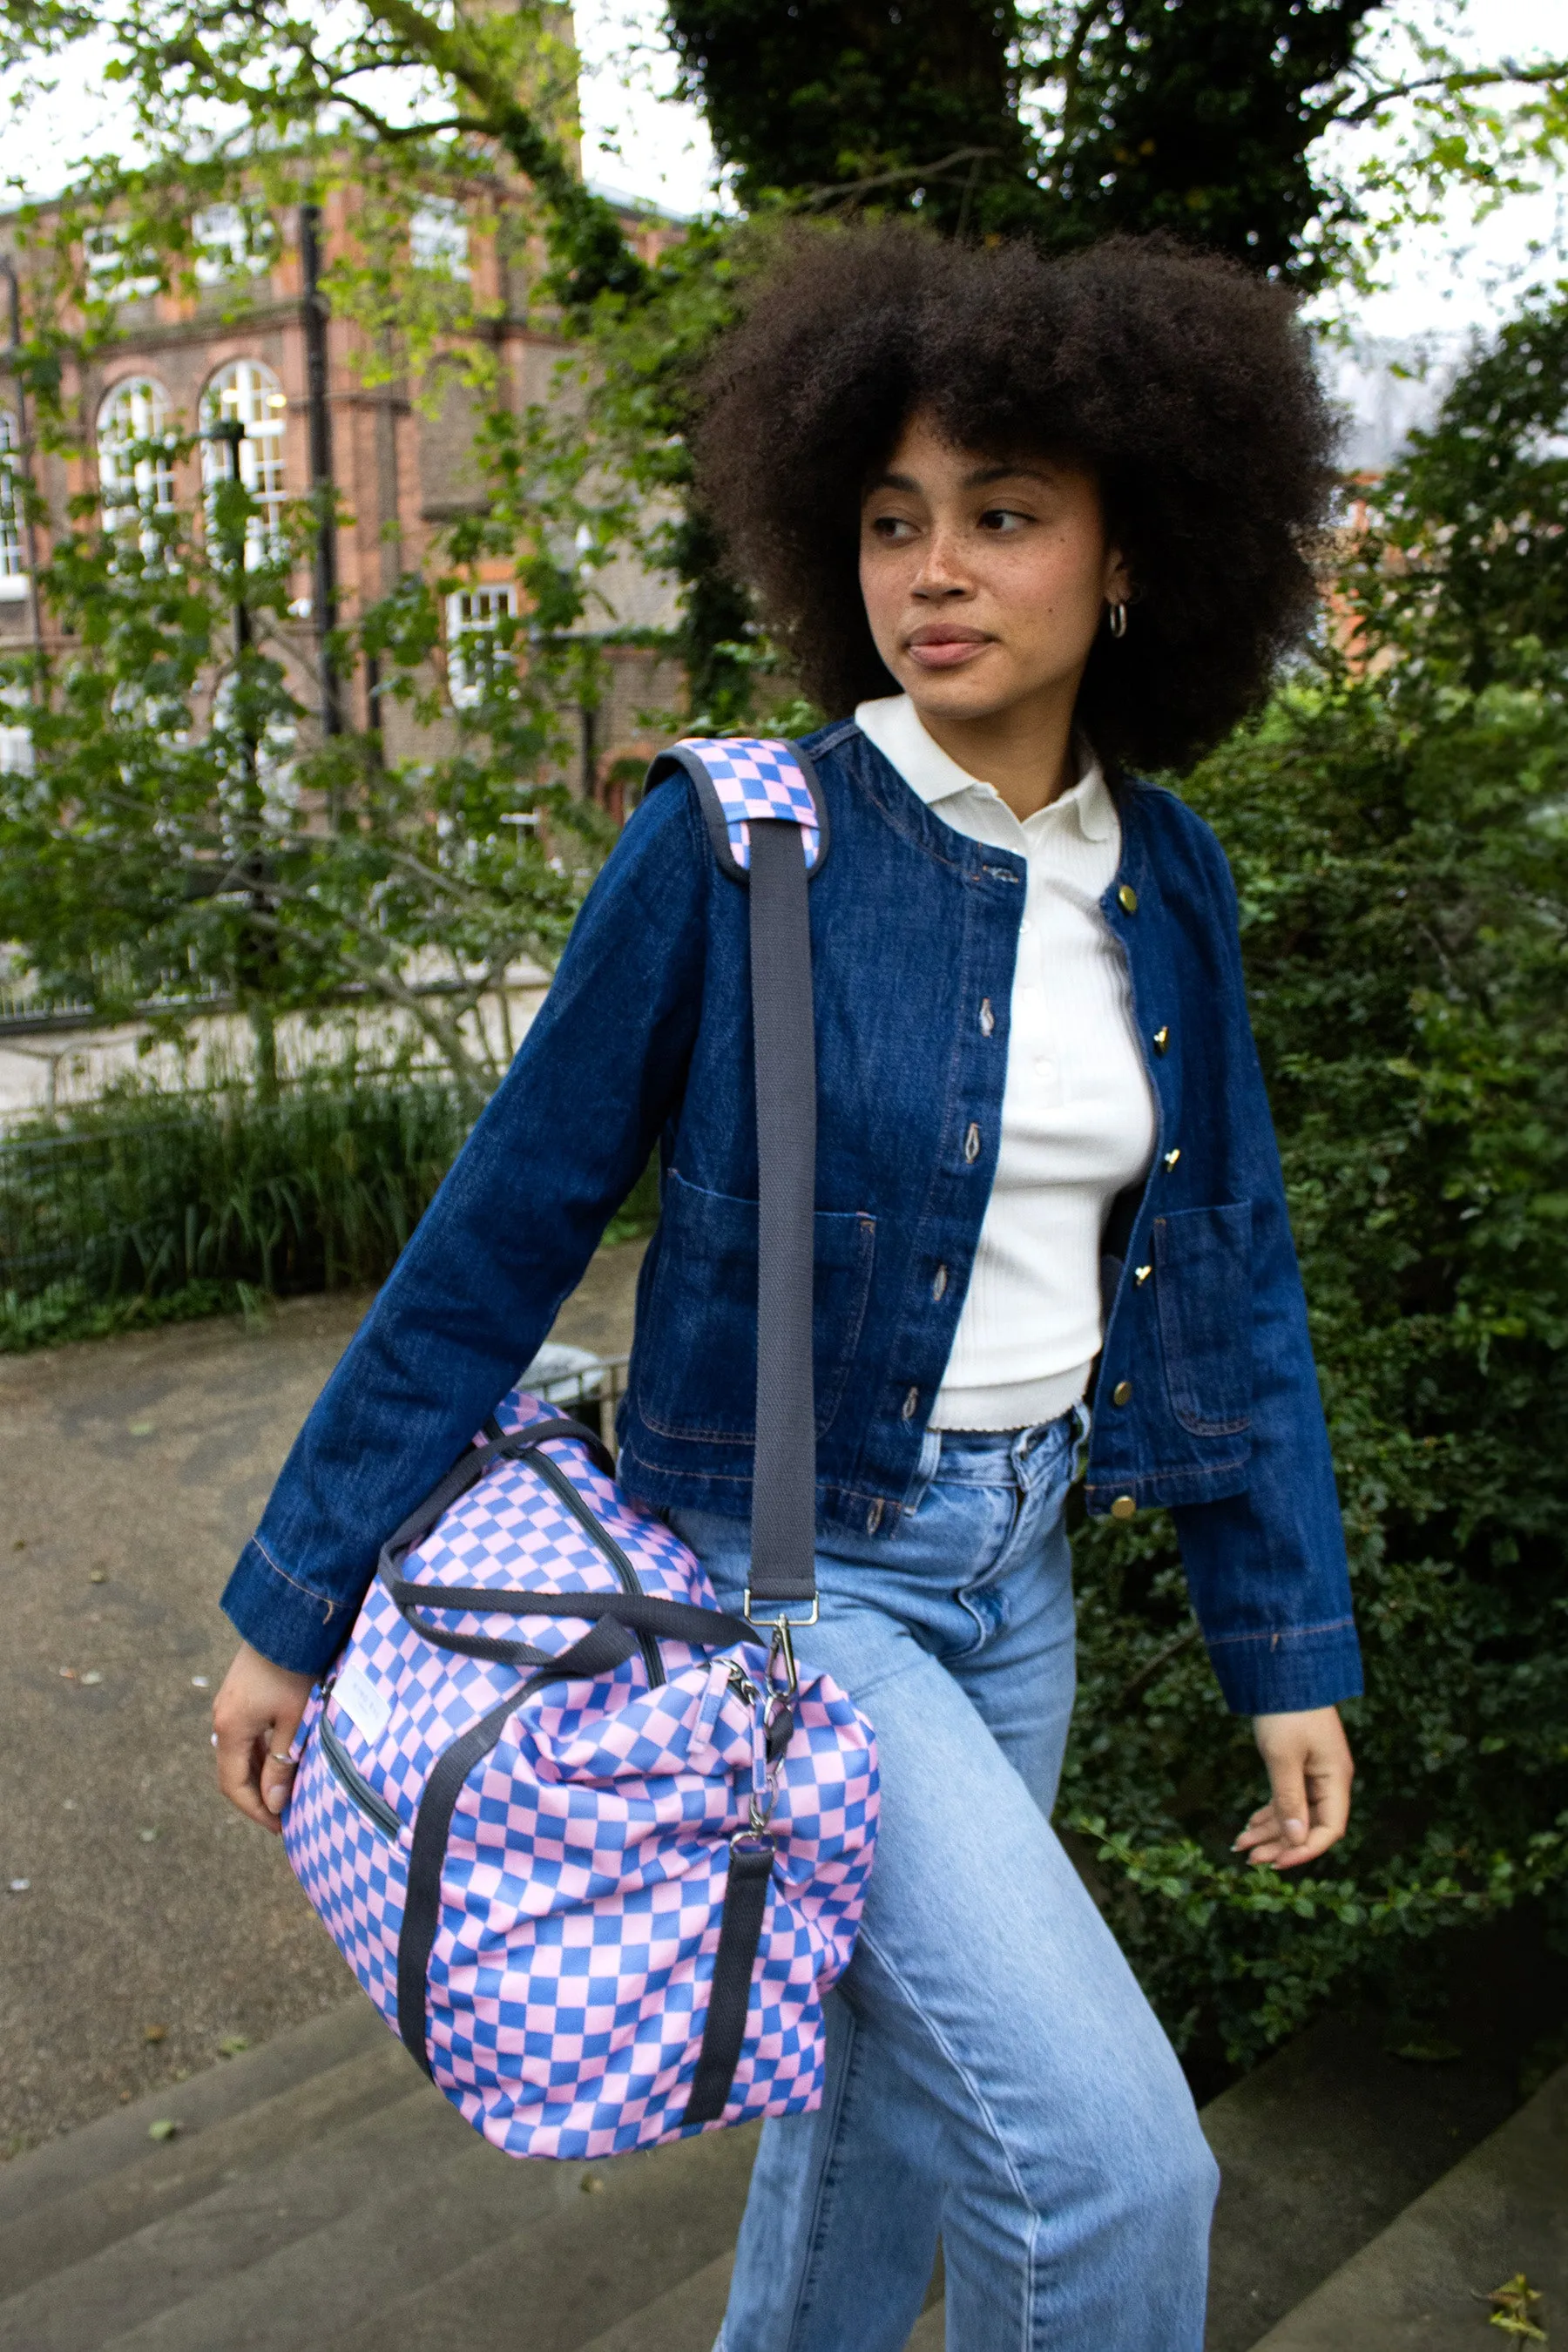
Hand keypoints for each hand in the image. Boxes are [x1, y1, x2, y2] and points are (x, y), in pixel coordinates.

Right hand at [213, 1641, 315, 1834]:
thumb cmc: (295, 1670)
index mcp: (231, 1729)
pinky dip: (259, 1753)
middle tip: (284, 1815)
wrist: (288, 1620)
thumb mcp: (294, 1720)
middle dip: (256, 1796)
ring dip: (258, 1775)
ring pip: (238, 1753)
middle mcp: (222, 1718)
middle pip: (232, 1771)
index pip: (234, 1785)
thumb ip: (282, 1762)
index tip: (279, 1826)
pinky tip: (280, 1759)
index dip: (255, 1810)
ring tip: (286, 1791)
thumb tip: (274, 1803)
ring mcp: (228, 1705)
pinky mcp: (240, 1694)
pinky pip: (244, 1735)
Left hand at [1234, 1705, 1353, 1869]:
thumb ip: (1289, 1799)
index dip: (1305, 1850)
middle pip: (1309, 1826)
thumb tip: (1296, 1840)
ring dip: (1269, 1832)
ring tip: (1240, 1847)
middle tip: (1250, 1859)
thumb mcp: (1283, 1757)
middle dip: (1280, 1844)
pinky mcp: (1298, 1766)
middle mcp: (1329, 1781)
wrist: (1282, 1672)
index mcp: (1335, 1780)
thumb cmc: (1286, 1712)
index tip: (1277, 1862)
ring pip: (1294, 1815)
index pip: (1329, 1829)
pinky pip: (1286, 1800)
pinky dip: (1268, 1814)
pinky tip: (1248, 1827)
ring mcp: (1314, 1774)